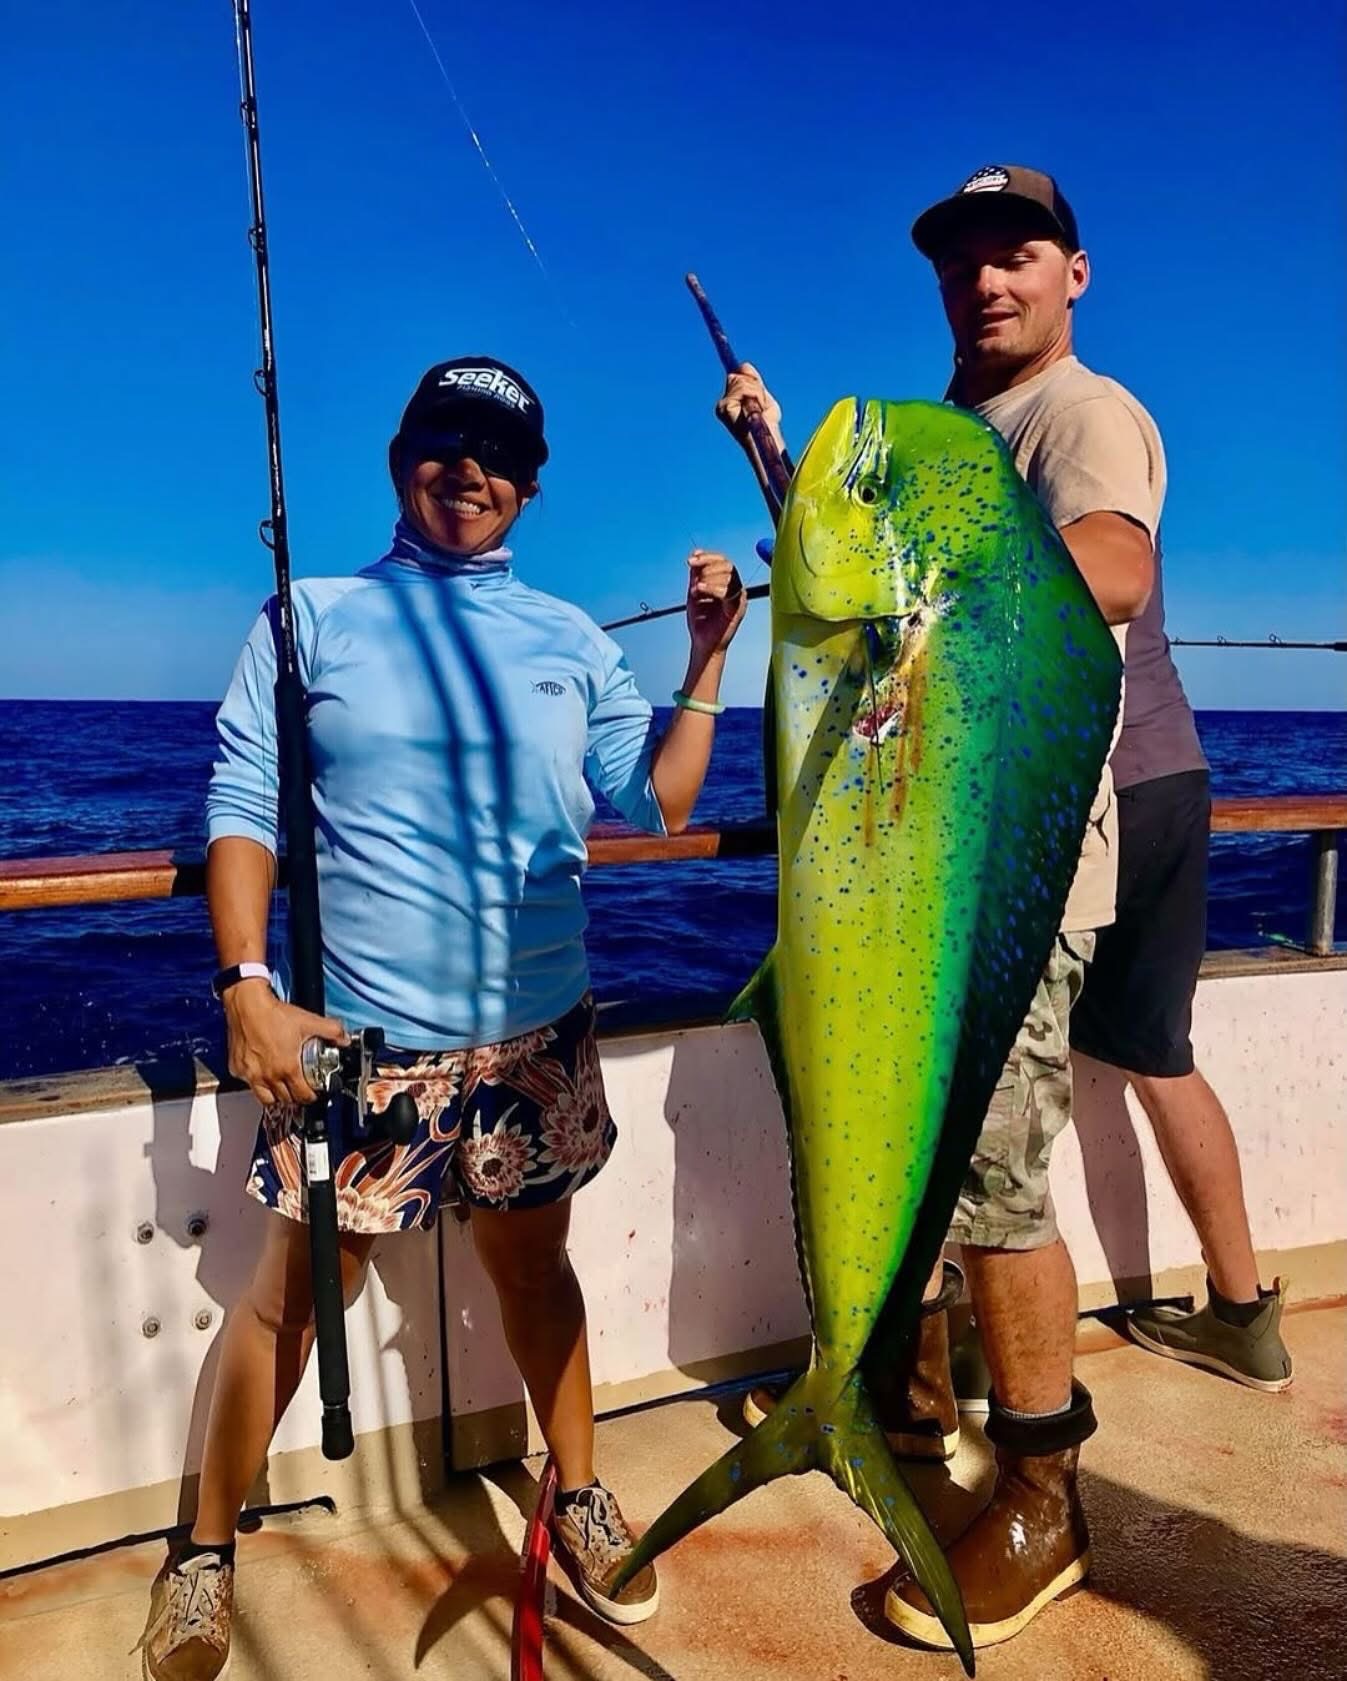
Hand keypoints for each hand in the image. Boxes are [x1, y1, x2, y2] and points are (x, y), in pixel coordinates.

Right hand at [224, 980, 348, 1106]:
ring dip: (276, 1096)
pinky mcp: (237, 1069)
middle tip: (298, 1088)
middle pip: (285, 1100)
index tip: (312, 1092)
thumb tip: (344, 1039)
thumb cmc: (273, 1014)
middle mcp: (268, 1075)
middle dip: (295, 1097)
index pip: (303, 1096)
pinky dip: (256, 1082)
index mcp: (287, 1068)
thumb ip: (332, 1031)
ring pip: (266, 1098)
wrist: (247, 1004)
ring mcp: (251, 1074)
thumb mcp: (309, 1021)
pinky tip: (263, 1073)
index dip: (311, 1096)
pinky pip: (248, 1084)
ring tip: (282, 1086)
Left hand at [686, 549, 746, 657]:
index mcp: (727, 583)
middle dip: (708, 565)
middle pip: (728, 565)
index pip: (723, 561)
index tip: (691, 559)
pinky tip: (699, 590)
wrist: (702, 644)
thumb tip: (696, 553)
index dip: (707, 556)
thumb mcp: (695, 592)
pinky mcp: (737, 608)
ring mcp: (738, 598)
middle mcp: (736, 588)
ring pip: (729, 575)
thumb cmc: (701, 621)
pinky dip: (712, 588)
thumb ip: (697, 574)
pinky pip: (729, 591)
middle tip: (693, 576)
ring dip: (708, 578)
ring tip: (695, 590)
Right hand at [715, 362, 781, 441]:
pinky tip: (756, 410)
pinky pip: (743, 389)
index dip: (746, 373)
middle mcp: (723, 404)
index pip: (737, 376)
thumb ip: (753, 382)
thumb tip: (743, 365)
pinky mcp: (725, 408)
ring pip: (742, 382)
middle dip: (756, 387)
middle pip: (739, 375)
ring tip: (760, 410)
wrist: (767, 438)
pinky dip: (754, 396)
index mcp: (730, 401)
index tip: (745, 367)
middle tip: (762, 405)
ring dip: (757, 394)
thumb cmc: (767, 424)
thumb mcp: (762, 398)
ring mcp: (722, 406)